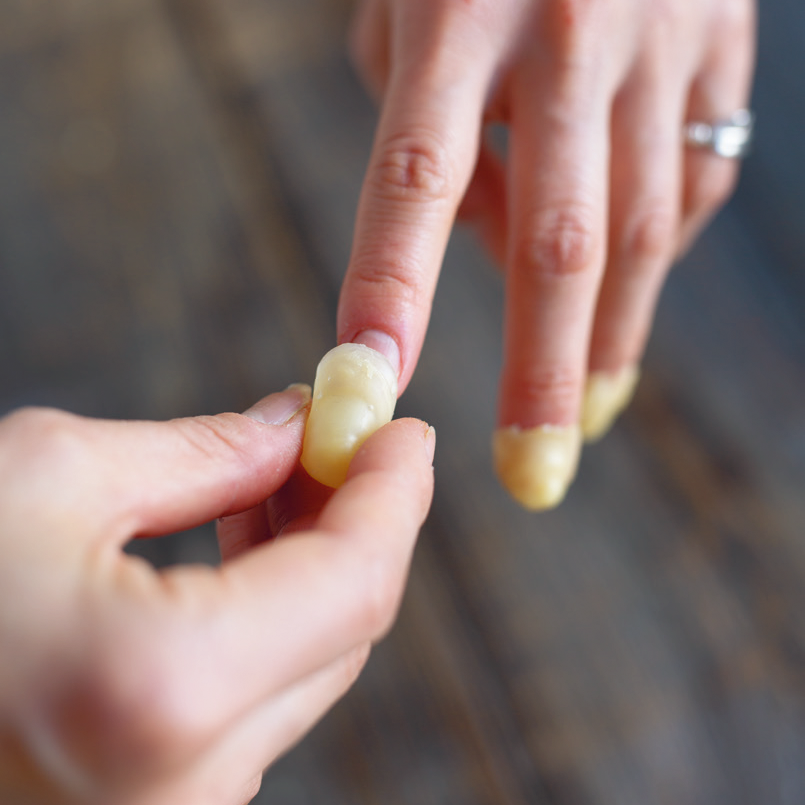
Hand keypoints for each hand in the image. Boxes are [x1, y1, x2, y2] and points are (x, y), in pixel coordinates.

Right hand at [0, 386, 434, 804]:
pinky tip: (241, 544)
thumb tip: (298, 429)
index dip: (396, 493)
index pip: (356, 583)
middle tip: (345, 437)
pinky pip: (254, 701)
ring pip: (306, 666)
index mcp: (163, 695)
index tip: (405, 431)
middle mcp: (183, 794)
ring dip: (315, 562)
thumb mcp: (53, 475)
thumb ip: (207, 454)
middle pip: (343, 628)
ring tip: (287, 472)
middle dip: (360, 519)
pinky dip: (269, 616)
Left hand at [340, 0, 754, 507]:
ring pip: (644, 229)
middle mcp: (568, 32)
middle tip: (531, 475)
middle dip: (544, 372)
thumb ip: (433, 133)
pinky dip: (652, 250)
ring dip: (610, 340)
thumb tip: (487, 250)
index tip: (370, 391)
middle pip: (560, 243)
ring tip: (585, 417)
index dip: (393, 291)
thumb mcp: (410, 4)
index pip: (416, 180)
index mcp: (457, 12)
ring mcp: (662, 41)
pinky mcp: (724, 49)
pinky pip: (689, 180)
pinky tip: (624, 290)